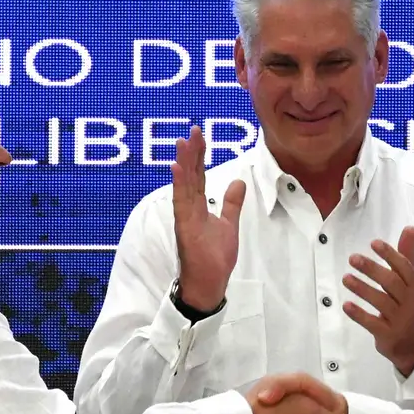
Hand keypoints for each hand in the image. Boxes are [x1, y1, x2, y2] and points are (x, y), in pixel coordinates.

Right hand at [171, 125, 246, 310]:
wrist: (209, 283)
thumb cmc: (215, 257)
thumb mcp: (229, 225)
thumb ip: (231, 203)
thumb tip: (237, 182)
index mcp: (198, 206)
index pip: (199, 176)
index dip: (200, 156)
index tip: (200, 136)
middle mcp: (189, 208)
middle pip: (190, 175)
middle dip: (192, 153)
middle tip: (193, 130)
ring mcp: (185, 217)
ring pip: (184, 185)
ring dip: (183, 163)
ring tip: (183, 142)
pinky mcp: (184, 227)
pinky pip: (181, 202)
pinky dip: (179, 184)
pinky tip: (177, 167)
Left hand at [342, 226, 413, 376]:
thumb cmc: (408, 306)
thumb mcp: (410, 282)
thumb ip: (406, 255)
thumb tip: (410, 228)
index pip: (404, 267)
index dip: (390, 254)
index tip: (374, 243)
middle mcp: (409, 301)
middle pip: (392, 283)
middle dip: (372, 269)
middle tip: (353, 258)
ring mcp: (399, 319)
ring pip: (381, 302)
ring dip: (362, 289)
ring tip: (345, 278)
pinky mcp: (388, 334)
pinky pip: (372, 323)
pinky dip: (359, 314)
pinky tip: (346, 305)